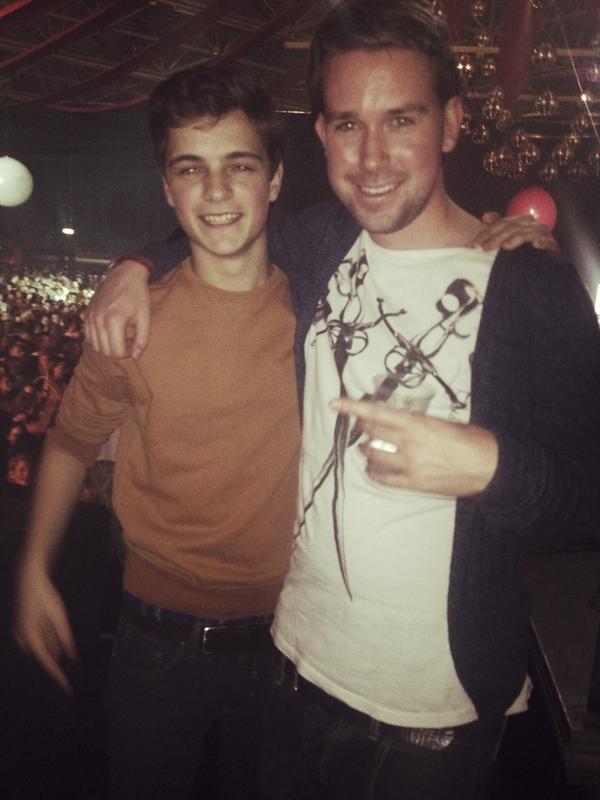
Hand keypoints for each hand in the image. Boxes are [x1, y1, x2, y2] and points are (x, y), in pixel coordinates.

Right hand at [14, 568, 77, 693]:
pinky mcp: (20, 628)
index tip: (67, 688)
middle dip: (57, 651)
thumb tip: (70, 657)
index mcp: (32, 638)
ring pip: (42, 644)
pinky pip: (37, 638)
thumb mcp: (58, 616)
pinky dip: (47, 635)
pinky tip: (49, 624)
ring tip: (52, 620)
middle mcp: (22, 639)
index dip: (58, 676)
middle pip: (46, 652)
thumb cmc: (44, 596)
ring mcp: (19, 634)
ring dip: (52, 641)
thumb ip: (64, 638)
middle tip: (62, 633)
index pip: (48, 663)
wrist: (27, 579)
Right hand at [84, 259, 150, 358]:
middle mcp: (98, 320)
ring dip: (107, 346)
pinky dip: (98, 339)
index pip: (116, 352)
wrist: (125, 274)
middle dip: (118, 350)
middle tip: (128, 340)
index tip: (134, 344)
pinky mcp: (86, 314)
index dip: (127, 353)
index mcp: (114, 320)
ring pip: (95, 346)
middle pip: (105, 351)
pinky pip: (88, 336)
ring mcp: (90, 317)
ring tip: (120, 336)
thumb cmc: (137, 294)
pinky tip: (110, 331)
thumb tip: (135, 357)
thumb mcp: (145, 317)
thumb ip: (142, 339)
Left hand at [332, 397, 497, 495]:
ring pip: (372, 455)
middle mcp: (409, 444)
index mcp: (418, 424)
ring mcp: (409, 466)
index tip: (335, 403)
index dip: (353, 407)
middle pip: (370, 432)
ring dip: (365, 449)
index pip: (377, 412)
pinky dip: (373, 471)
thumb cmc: (473, 441)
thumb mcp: (445, 422)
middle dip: (361, 426)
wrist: (491, 468)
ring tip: (367, 446)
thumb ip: (419, 421)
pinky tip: (373, 467)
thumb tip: (399, 419)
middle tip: (360, 424)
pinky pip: (382, 478)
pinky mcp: (413, 484)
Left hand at [474, 212, 558, 251]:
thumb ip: (497, 227)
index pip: (502, 223)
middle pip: (512, 227)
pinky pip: (547, 241)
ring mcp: (542, 234)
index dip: (487, 232)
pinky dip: (542, 242)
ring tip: (505, 246)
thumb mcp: (508, 239)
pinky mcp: (552, 244)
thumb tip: (485, 216)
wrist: (544, 265)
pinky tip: (536, 245)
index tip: (475, 243)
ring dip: (516, 239)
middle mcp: (531, 225)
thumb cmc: (522, 251)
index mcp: (520, 222)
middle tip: (485, 248)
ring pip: (526, 233)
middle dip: (497, 237)